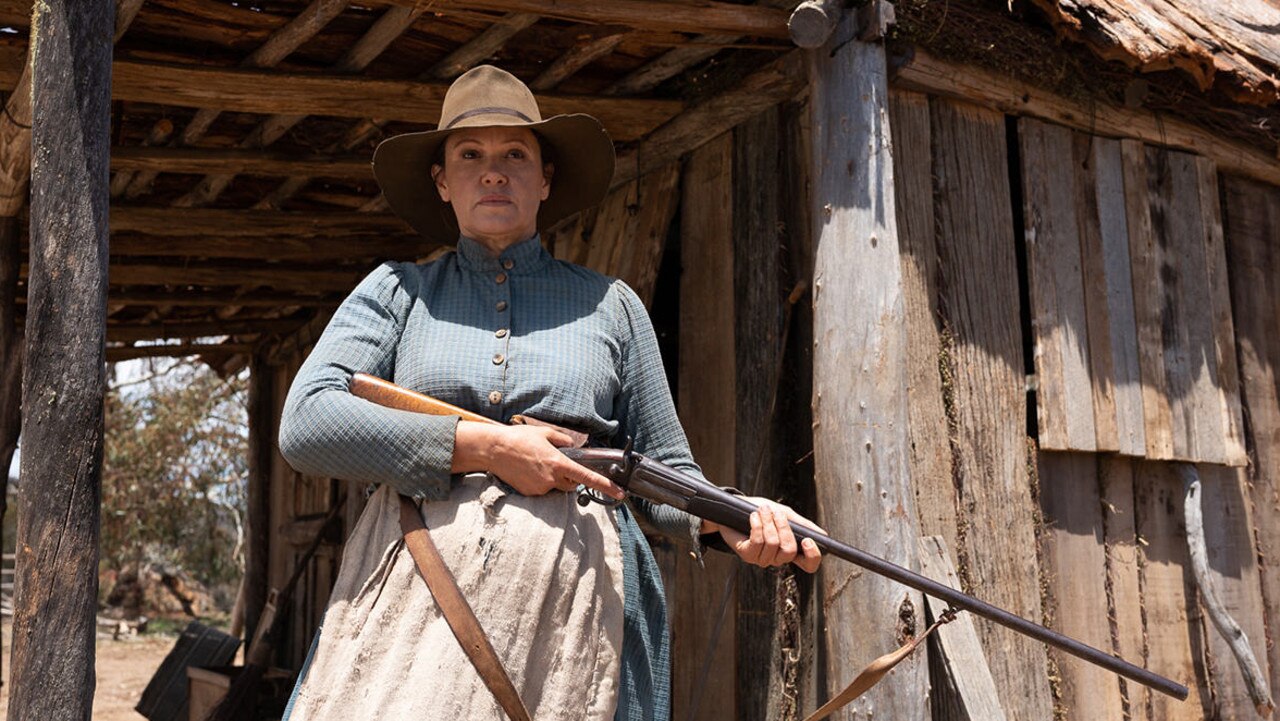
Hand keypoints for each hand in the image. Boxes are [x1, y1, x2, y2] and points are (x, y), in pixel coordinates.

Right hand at [453, 421, 623, 499]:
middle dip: (570, 477)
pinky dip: (540, 482)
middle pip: (572, 484)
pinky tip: (528, 471)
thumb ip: (563, 441)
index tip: (619, 493)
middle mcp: (551, 478)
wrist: (494, 450)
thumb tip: (571, 447)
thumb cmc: (519, 439)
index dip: (605, 486)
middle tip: (557, 463)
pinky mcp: (530, 494)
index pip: (587, 477)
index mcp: (558, 463)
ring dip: (554, 479)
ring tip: (537, 464)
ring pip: (556, 487)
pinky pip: (543, 490)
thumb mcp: (545, 433)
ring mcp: (540, 488)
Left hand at [703, 498, 822, 572]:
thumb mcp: (785, 514)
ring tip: (762, 510)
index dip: (812, 557)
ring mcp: (761, 558)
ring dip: (768, 522)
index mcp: (790, 550)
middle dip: (783, 528)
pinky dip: (757, 525)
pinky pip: (757, 542)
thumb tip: (823, 535)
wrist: (733, 509)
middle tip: (776, 513)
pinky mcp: (746, 555)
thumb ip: (802, 525)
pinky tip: (753, 516)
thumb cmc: (760, 512)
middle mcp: (777, 558)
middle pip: (789, 551)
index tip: (808, 540)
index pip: (808, 565)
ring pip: (772, 544)